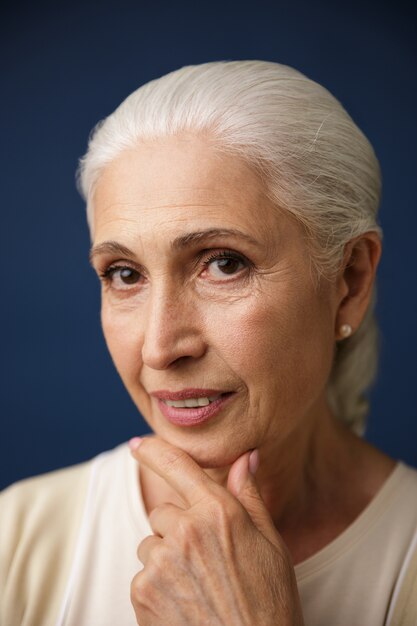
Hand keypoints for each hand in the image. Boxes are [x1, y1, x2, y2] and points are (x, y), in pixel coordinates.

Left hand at [129, 437, 303, 625]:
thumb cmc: (270, 600)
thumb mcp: (270, 543)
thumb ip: (249, 495)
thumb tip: (246, 456)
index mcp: (217, 511)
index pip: (177, 466)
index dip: (154, 451)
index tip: (138, 444)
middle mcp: (185, 531)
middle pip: (162, 513)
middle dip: (177, 529)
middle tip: (205, 559)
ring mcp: (160, 562)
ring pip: (150, 546)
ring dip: (165, 559)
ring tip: (197, 586)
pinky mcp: (142, 592)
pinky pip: (141, 576)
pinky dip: (156, 587)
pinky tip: (185, 604)